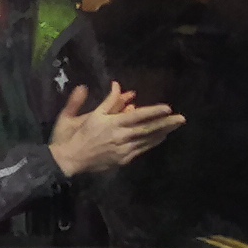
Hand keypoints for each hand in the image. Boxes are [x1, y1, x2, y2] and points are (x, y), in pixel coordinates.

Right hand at [48, 83, 179, 177]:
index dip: (153, 112)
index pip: (137, 116)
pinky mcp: (122, 160)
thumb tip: (116, 85)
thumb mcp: (78, 113)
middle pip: (147, 129)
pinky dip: (152, 143)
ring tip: (175, 126)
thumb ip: (98, 101)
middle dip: (166, 123)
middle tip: (182, 118)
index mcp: (109, 123)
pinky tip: (160, 138)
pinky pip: (141, 150)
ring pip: (147, 140)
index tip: (168, 107)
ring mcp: (122, 150)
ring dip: (162, 132)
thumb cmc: (68, 136)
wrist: (65, 161)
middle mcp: (119, 136)